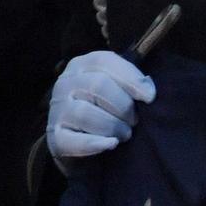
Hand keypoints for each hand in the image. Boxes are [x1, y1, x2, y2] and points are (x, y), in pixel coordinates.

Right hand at [47, 51, 155, 169]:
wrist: (82, 137)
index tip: (150, 97)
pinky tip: (112, 144)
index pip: (105, 62)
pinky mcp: (54, 136)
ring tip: (124, 134)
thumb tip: (149, 92)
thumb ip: (133, 83)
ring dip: (113, 126)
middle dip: (123, 106)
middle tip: (134, 121)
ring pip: (85, 113)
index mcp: (83, 65)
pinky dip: (95, 143)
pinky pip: (73, 140)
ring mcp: (57, 109)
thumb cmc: (108, 106)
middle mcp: (66, 83)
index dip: (131, 78)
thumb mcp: (119, 86)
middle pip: (98, 85)